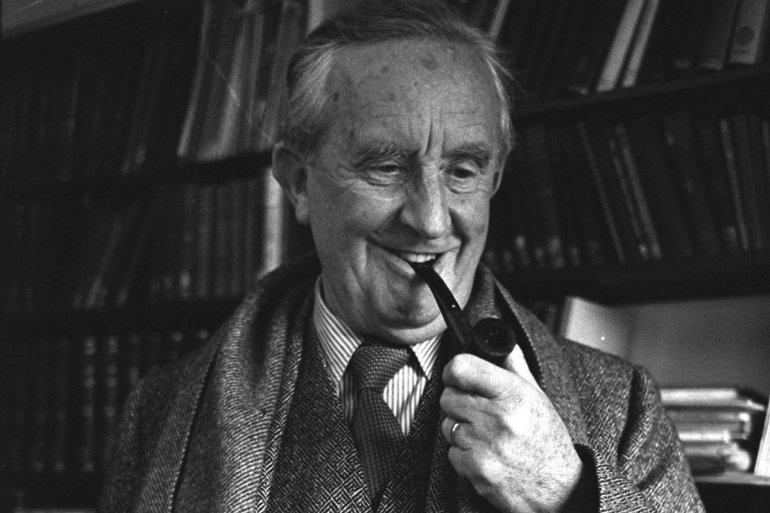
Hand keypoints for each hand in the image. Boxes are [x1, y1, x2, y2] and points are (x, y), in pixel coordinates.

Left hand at [440, 354, 586, 511]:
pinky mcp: (477, 470)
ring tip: (485, 436)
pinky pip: (452, 453)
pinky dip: (464, 455)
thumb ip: (514, 366)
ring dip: (460, 430)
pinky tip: (485, 455)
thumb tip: (502, 342)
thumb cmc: (546, 440)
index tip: (457, 376)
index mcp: (513, 393)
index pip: (461, 368)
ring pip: (447, 426)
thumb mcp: (536, 397)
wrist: (559, 488)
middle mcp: (498, 418)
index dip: (454, 370)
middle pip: (448, 397)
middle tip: (477, 411)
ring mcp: (486, 445)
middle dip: (458, 402)